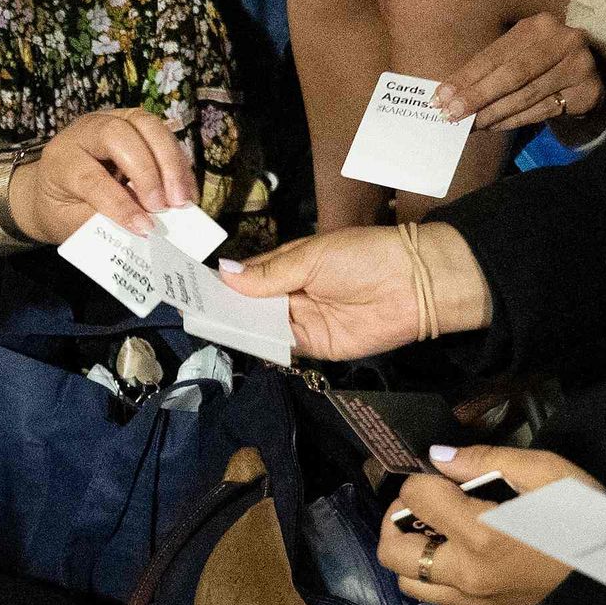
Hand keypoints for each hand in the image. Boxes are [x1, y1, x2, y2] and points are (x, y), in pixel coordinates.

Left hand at [5, 106, 199, 244]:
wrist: (56, 187)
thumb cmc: (62, 207)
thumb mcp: (71, 221)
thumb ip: (102, 220)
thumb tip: (144, 224)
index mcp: (61, 158)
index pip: (91, 176)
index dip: (120, 203)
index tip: (144, 227)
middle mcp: (86, 131)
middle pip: (120, 134)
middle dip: (148, 172)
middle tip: (165, 207)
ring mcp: (113, 121)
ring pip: (149, 126)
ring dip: (171, 164)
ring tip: (182, 200)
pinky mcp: (136, 124)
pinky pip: (164, 136)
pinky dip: (179, 164)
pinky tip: (187, 191)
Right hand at [219, 221, 490, 359]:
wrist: (414, 284)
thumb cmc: (363, 257)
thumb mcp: (311, 258)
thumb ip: (269, 274)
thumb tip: (225, 274)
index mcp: (290, 264)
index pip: (248, 276)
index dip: (223, 282)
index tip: (192, 286)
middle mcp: (293, 293)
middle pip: (251, 305)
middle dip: (225, 307)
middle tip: (191, 310)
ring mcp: (303, 321)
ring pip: (262, 327)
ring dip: (239, 327)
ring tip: (207, 325)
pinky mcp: (316, 346)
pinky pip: (283, 347)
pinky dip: (263, 346)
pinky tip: (239, 342)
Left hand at [380, 444, 597, 604]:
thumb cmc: (586, 518)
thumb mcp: (546, 472)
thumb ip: (485, 460)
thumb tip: (438, 457)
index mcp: (480, 533)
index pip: (414, 498)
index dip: (420, 479)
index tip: (441, 475)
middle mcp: (466, 573)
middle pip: (391, 551)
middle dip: (396, 519)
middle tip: (425, 503)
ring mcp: (473, 599)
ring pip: (408, 581)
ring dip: (411, 552)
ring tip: (436, 531)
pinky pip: (435, 599)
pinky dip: (432, 576)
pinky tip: (456, 555)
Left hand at [433, 14, 605, 135]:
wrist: (592, 72)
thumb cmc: (543, 62)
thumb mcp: (519, 53)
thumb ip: (490, 70)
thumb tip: (449, 94)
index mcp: (539, 26)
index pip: (496, 54)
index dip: (467, 77)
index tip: (441, 97)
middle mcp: (563, 40)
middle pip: (513, 74)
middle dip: (478, 96)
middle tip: (452, 115)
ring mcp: (579, 66)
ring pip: (527, 95)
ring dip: (494, 113)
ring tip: (471, 125)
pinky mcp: (587, 91)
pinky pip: (542, 111)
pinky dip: (514, 120)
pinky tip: (494, 126)